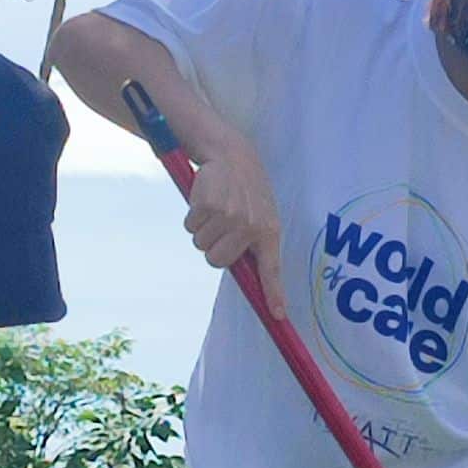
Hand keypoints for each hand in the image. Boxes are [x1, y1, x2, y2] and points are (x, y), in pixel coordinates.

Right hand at [184, 141, 284, 288]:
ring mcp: (230, 216)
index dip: (273, 293)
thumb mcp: (259, 213)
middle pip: (216, 261)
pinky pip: (191, 226)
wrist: (231, 152)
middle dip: (212, 247)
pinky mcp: (209, 205)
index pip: (271, 269)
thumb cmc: (245, 189)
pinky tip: (205, 198)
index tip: (276, 315)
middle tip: (220, 224)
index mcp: (269, 231)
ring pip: (201, 244)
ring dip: (201, 229)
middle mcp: (251, 226)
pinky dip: (192, 215)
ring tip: (214, 207)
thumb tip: (248, 276)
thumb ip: (254, 242)